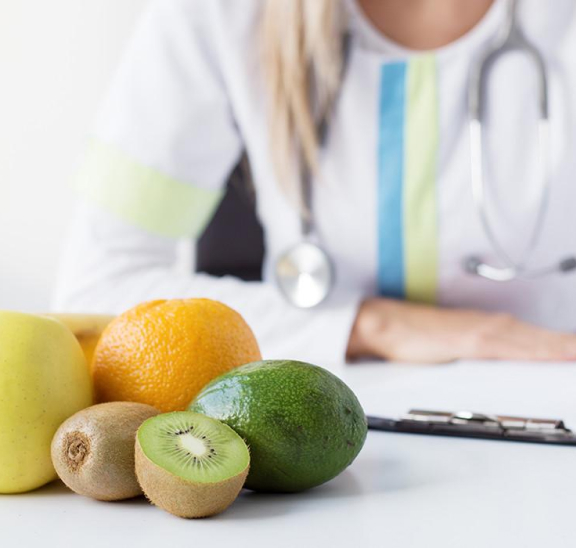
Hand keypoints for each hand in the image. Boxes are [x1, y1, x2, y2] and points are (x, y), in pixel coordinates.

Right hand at [347, 298, 575, 362]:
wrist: (387, 324)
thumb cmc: (415, 336)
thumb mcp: (452, 350)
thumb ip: (475, 357)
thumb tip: (494, 373)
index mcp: (489, 329)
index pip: (534, 340)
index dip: (559, 347)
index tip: (572, 352)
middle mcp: (492, 326)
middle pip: (541, 339)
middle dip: (566, 346)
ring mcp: (485, 331)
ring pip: (536, 341)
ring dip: (563, 346)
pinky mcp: (474, 339)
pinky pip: (517, 346)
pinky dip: (544, 348)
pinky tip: (563, 352)